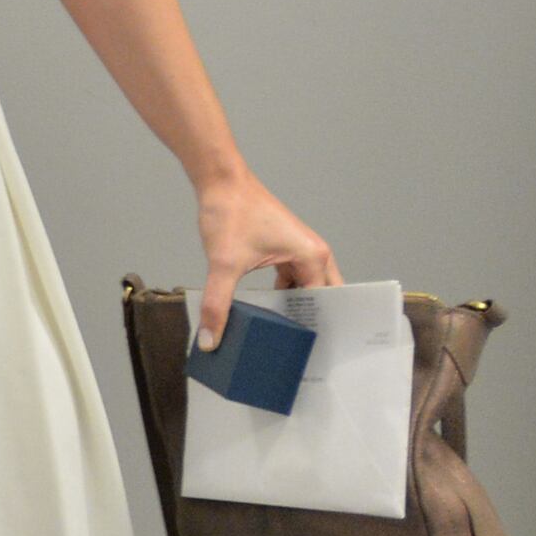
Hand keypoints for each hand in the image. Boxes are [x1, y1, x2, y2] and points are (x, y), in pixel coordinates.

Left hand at [194, 172, 336, 348]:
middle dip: (315, 321)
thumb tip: (210, 341)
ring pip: (307, 288)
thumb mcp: (224, 265)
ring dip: (298, 308)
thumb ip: (217, 305)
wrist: (220, 181)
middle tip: (302, 350)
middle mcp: (314, 252)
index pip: (325, 303)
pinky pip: (292, 279)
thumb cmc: (231, 212)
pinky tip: (268, 312)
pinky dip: (283, 295)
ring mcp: (300, 249)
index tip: (310, 353)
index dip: (317, 328)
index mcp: (313, 256)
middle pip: (324, 297)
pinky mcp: (284, 248)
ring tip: (287, 338)